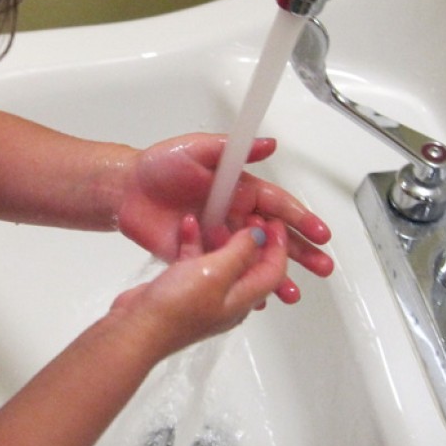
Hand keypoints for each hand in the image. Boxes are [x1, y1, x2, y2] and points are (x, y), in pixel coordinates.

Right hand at [111, 215, 288, 354]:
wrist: (136, 330)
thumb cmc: (179, 304)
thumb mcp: (215, 272)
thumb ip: (240, 252)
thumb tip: (261, 237)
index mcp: (243, 300)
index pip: (273, 272)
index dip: (278, 246)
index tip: (274, 221)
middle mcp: (228, 300)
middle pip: (249, 265)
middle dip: (251, 239)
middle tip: (246, 214)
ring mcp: (203, 295)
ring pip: (221, 261)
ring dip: (220, 238)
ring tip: (215, 213)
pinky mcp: (181, 290)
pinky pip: (195, 262)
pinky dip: (194, 243)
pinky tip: (186, 224)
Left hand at [114, 134, 332, 302]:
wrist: (124, 191)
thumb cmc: (158, 166)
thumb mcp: (198, 149)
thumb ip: (234, 150)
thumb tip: (268, 144)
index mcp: (239, 190)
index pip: (277, 206)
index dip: (300, 219)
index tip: (320, 233)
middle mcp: (233, 215)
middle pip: (274, 236)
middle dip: (300, 252)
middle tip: (322, 267)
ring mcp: (219, 238)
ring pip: (255, 260)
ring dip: (277, 276)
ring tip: (294, 293)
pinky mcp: (200, 256)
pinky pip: (227, 273)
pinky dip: (244, 286)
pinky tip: (260, 300)